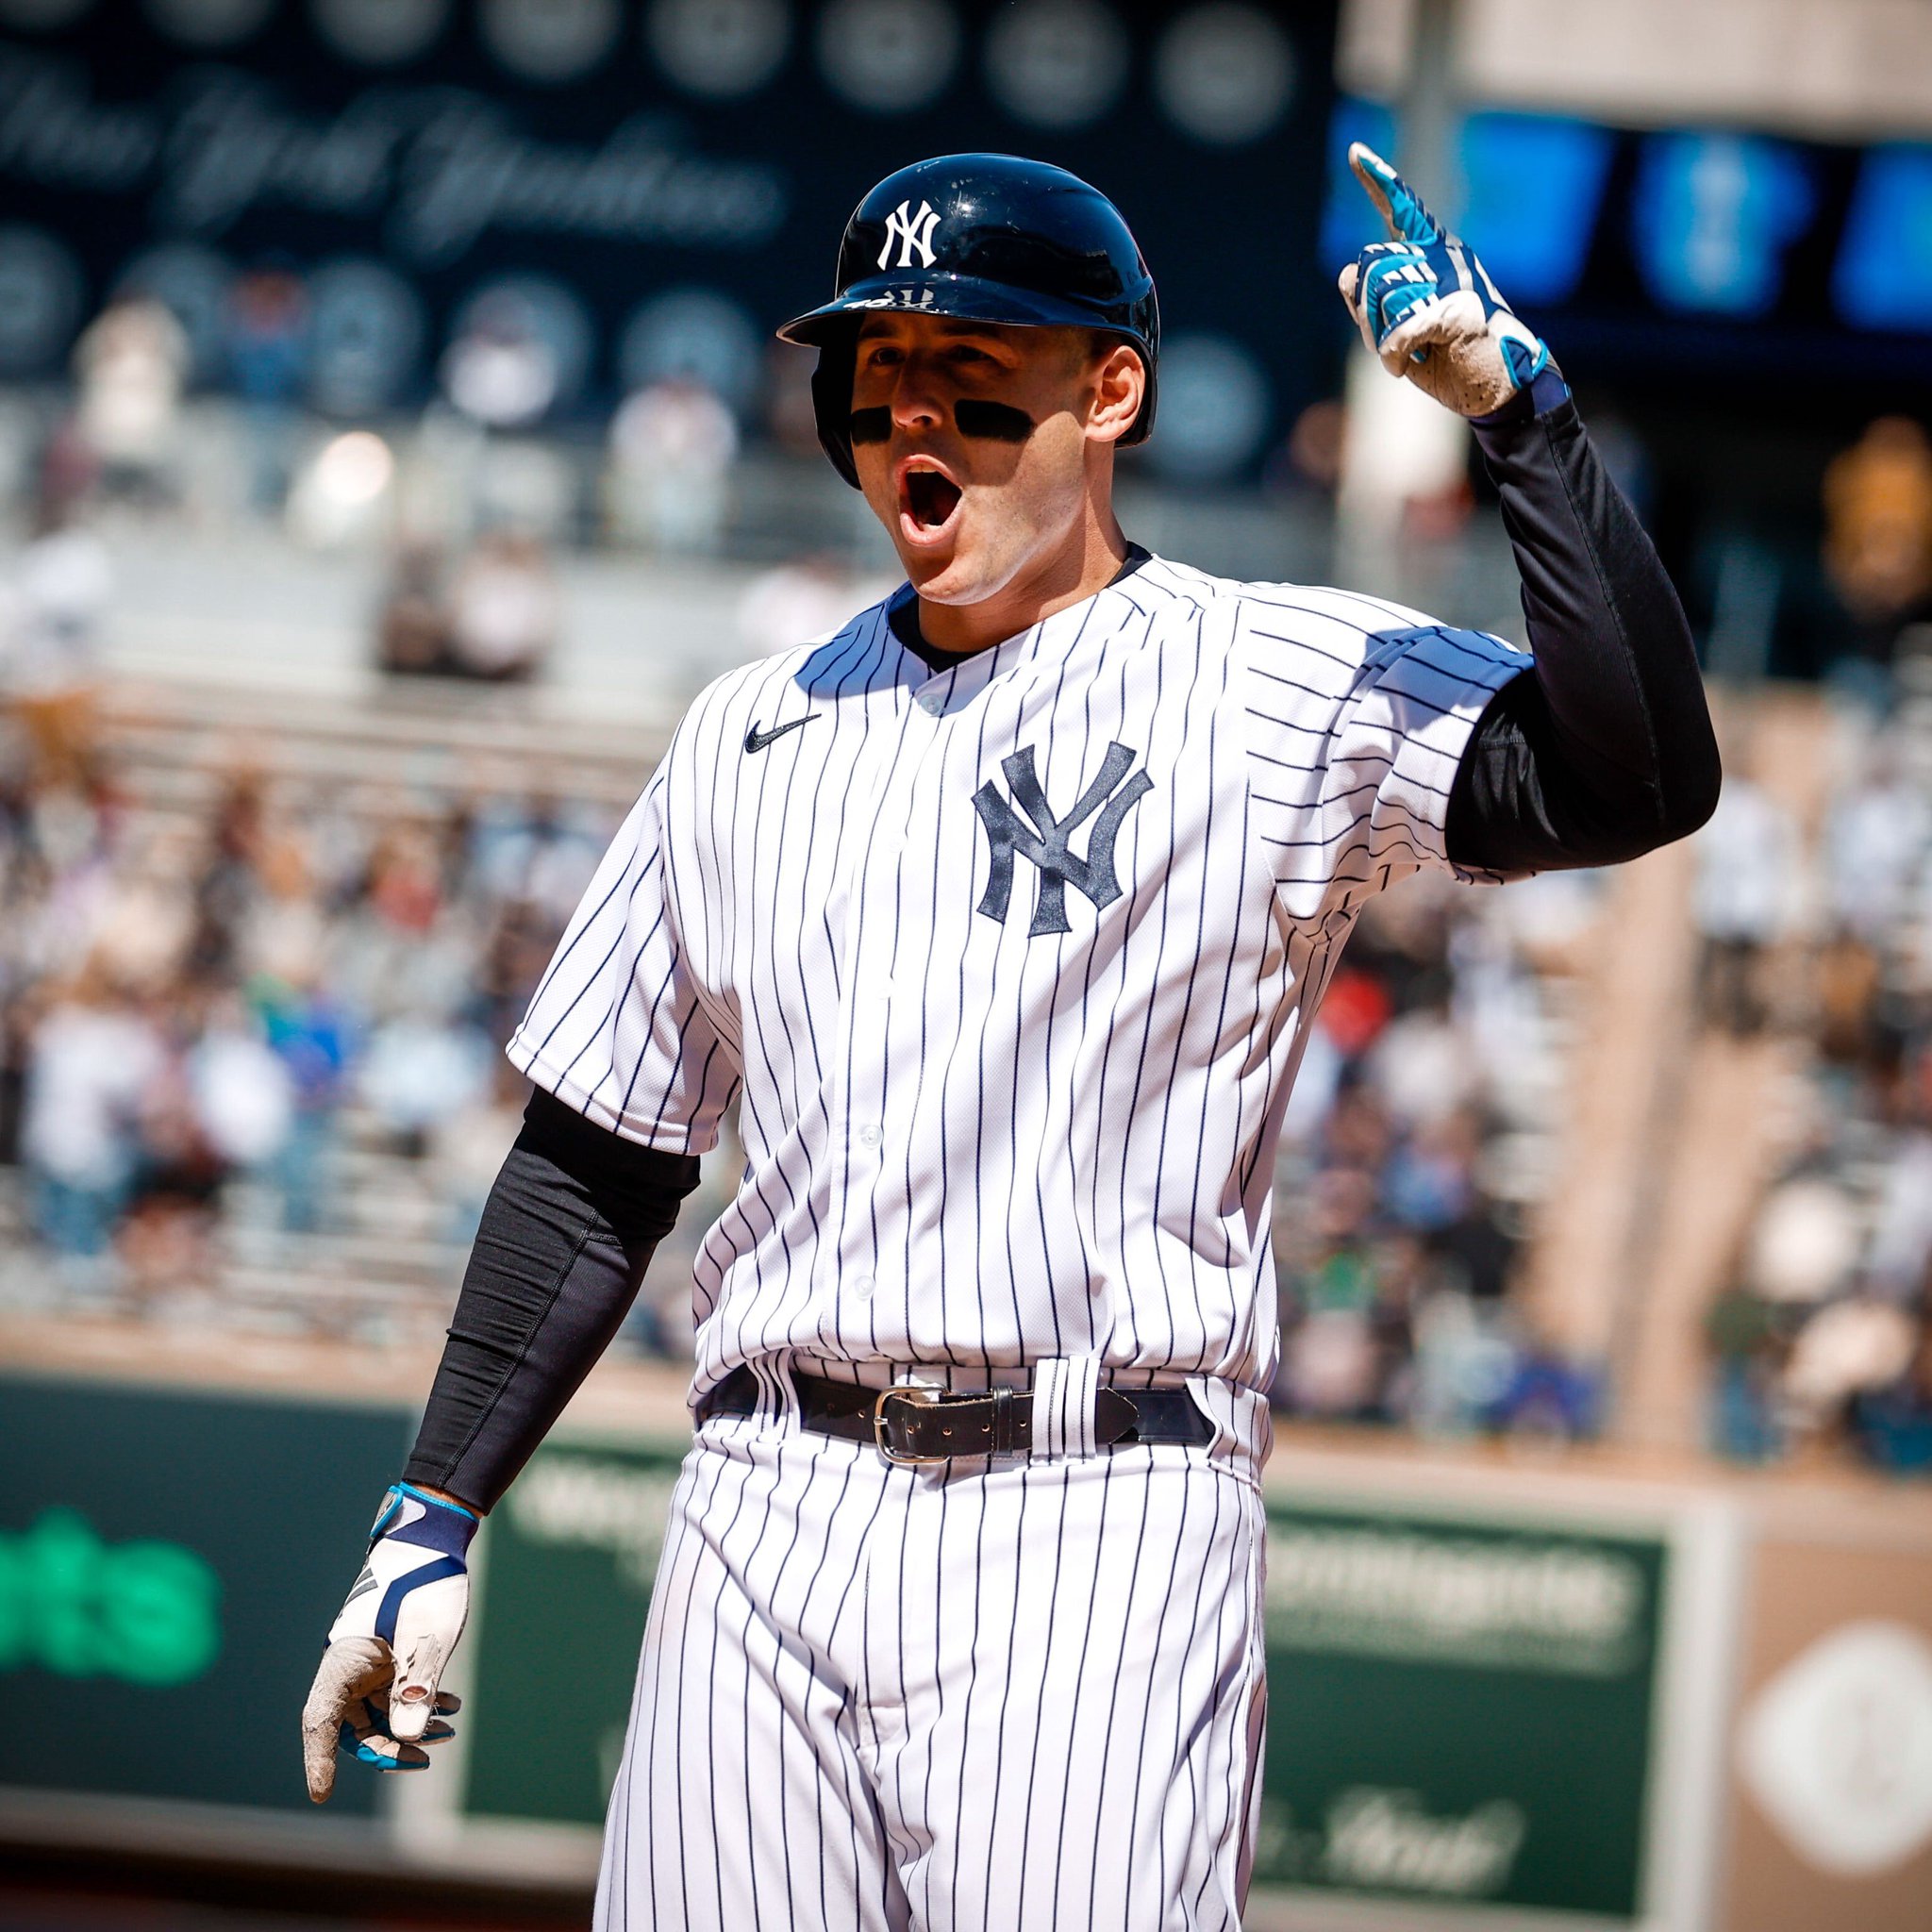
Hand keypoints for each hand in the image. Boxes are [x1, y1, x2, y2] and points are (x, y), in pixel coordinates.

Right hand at [301, 1482, 476, 1801]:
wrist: (436, 1536)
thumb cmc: (427, 1580)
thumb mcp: (428, 1636)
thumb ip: (418, 1684)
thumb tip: (409, 1736)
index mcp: (345, 1658)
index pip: (321, 1719)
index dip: (318, 1757)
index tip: (321, 1792)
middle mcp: (351, 1663)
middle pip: (354, 1724)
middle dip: (387, 1746)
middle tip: (426, 1757)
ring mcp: (370, 1659)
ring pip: (379, 1711)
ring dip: (409, 1727)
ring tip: (449, 1731)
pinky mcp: (390, 1653)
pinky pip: (396, 1692)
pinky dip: (420, 1703)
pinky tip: (452, 1706)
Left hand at [1336, 142, 1556, 418]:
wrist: (1498, 389)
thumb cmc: (1450, 358)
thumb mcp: (1398, 330)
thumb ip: (1371, 301)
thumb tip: (1346, 273)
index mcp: (1435, 253)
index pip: (1402, 209)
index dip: (1378, 181)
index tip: (1355, 153)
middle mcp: (1445, 256)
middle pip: (1370, 267)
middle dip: (1366, 312)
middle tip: (1390, 342)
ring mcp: (1454, 279)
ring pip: (1381, 300)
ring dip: (1380, 339)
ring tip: (1407, 355)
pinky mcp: (1458, 309)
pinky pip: (1398, 332)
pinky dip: (1392, 358)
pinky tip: (1403, 369)